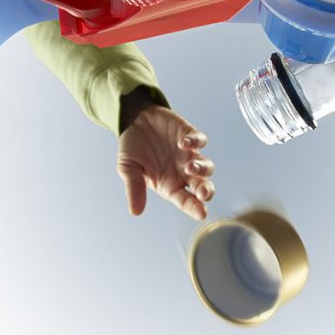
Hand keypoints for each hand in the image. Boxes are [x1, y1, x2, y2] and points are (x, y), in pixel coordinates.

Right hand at [117, 103, 215, 219]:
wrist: (134, 121)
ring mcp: (189, 154)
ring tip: (189, 167)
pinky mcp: (190, 135)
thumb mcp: (128, 169)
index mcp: (170, 185)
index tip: (202, 214)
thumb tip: (135, 212)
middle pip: (202, 186)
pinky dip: (195, 142)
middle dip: (206, 191)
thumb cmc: (132, 149)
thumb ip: (134, 188)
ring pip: (207, 166)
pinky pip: (200, 141)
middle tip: (203, 193)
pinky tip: (183, 143)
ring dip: (201, 168)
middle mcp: (183, 172)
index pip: (186, 201)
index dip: (195, 208)